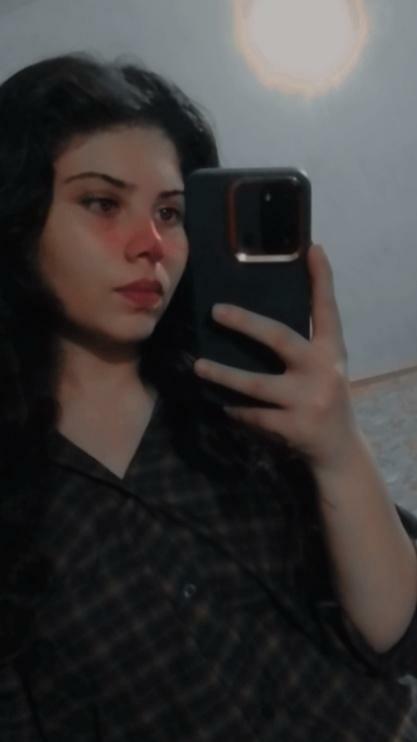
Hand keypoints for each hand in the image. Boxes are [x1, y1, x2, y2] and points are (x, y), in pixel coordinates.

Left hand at [194, 244, 360, 473]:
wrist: (338, 449)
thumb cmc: (324, 395)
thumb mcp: (325, 365)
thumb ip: (306, 340)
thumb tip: (263, 312)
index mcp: (331, 351)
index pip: (327, 309)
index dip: (322, 279)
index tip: (313, 248)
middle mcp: (322, 371)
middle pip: (280, 338)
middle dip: (246, 323)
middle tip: (216, 311)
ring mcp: (307, 401)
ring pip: (256, 385)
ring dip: (224, 376)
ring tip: (198, 367)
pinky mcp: (292, 428)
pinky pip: (252, 414)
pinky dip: (235, 410)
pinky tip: (222, 405)